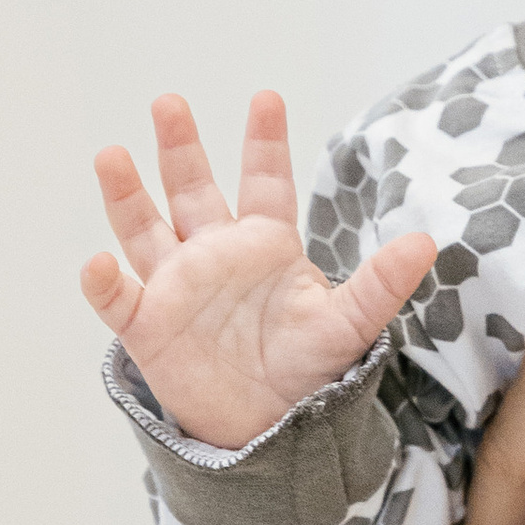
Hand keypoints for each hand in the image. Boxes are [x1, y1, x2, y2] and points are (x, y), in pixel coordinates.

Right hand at [81, 90, 438, 449]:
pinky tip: (97, 262)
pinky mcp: (149, 325)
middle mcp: (215, 253)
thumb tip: (427, 242)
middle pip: (191, 189)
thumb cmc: (308, 368)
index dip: (264, 142)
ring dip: (126, 195)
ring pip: (144, 230)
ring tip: (112, 155)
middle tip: (169, 101)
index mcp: (266, 244)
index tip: (267, 97)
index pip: (265, 182)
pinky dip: (104, 282)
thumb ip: (379, 283)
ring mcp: (177, 286)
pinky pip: (118, 299)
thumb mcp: (347, 324)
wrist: (272, 428)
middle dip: (180, 147)